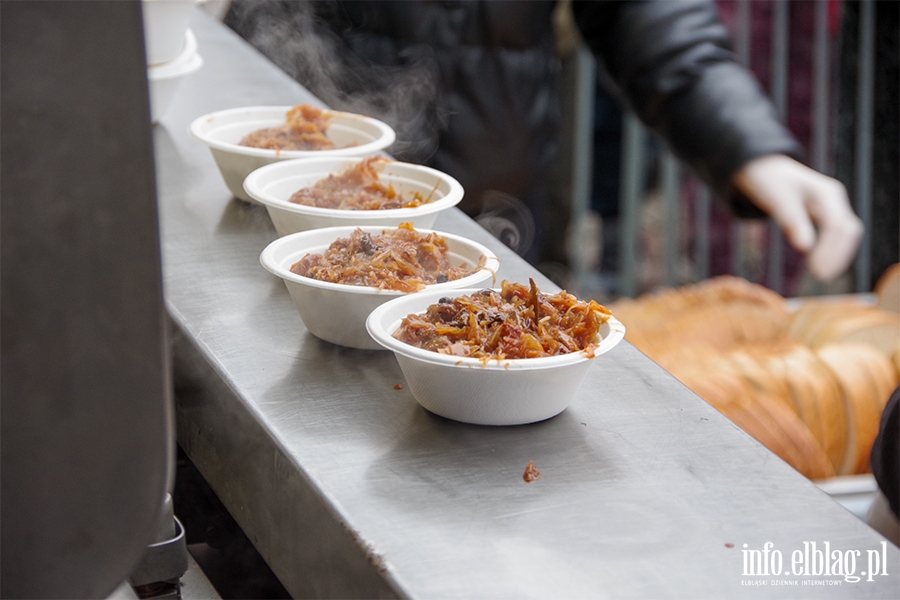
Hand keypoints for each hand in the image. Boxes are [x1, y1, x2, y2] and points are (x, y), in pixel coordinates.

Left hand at [732, 155, 863, 280]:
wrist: (763, 168)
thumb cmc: (769, 182)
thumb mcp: (778, 200)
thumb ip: (792, 221)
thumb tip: (805, 247)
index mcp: (827, 193)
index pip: (838, 225)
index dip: (830, 249)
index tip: (817, 269)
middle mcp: (834, 199)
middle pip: (848, 230)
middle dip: (838, 254)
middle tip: (821, 276)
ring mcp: (831, 206)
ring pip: (844, 234)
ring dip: (836, 254)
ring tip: (821, 274)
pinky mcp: (823, 214)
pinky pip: (834, 234)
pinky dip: (830, 249)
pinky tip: (820, 264)